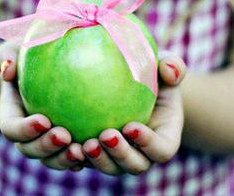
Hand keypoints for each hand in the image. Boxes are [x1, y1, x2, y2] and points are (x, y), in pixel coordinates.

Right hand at [0, 42, 85, 170]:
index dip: (24, 130)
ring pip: (53, 160)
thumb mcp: (16, 47)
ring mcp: (48, 144)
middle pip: (31, 150)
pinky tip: (100, 149)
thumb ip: (6, 55)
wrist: (48, 66)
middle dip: (46, 148)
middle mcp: (27, 135)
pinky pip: (76, 158)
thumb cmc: (30, 53)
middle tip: (65, 135)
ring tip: (82, 149)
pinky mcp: (70, 145)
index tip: (43, 119)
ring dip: (66, 159)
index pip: (12, 128)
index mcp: (11, 116)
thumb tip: (8, 70)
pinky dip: (87, 158)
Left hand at [81, 53, 186, 174]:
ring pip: (108, 167)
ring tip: (82, 143)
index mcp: (162, 138)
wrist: (129, 86)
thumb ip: (172, 66)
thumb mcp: (163, 66)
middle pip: (134, 165)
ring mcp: (117, 156)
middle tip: (104, 134)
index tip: (131, 125)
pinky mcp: (95, 153)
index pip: (161, 149)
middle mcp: (141, 153)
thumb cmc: (150, 74)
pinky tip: (60, 140)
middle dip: (120, 155)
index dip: (149, 143)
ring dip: (96, 160)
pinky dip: (72, 156)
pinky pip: (84, 162)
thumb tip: (170, 69)